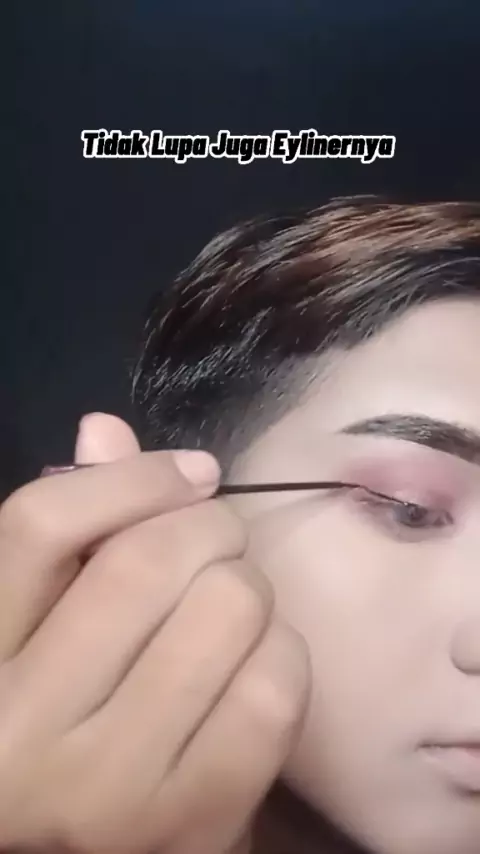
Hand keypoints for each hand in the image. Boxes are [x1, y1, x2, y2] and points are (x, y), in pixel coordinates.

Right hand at [0, 414, 309, 852]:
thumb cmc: (54, 727)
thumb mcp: (36, 630)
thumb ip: (65, 536)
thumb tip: (107, 430)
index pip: (39, 526)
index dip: (128, 477)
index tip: (188, 471)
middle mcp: (22, 731)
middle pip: (150, 562)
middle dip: (208, 525)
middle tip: (216, 537)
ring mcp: (110, 788)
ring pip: (226, 612)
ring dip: (248, 584)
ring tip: (231, 601)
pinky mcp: (193, 826)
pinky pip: (273, 689)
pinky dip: (282, 651)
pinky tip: (257, 659)